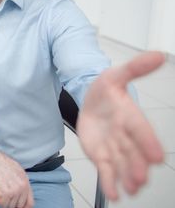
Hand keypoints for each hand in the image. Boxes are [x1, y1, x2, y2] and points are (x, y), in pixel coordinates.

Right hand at [0, 146, 33, 207]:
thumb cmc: (0, 163)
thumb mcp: (16, 172)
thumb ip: (21, 184)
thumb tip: (21, 197)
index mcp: (26, 181)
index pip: (30, 203)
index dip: (23, 207)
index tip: (16, 205)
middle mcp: (23, 186)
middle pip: (18, 206)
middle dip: (10, 201)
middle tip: (2, 192)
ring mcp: (15, 190)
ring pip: (9, 206)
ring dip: (2, 199)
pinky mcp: (6, 192)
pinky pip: (2, 203)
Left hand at [77, 51, 164, 200]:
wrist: (90, 100)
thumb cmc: (105, 90)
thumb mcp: (115, 75)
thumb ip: (135, 67)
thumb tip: (159, 54)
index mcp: (130, 116)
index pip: (141, 130)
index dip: (148, 142)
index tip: (157, 156)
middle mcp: (125, 135)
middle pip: (134, 152)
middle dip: (137, 165)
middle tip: (140, 178)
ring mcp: (115, 147)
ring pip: (123, 164)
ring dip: (127, 177)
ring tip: (130, 189)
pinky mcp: (102, 155)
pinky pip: (107, 170)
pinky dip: (109, 182)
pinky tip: (113, 194)